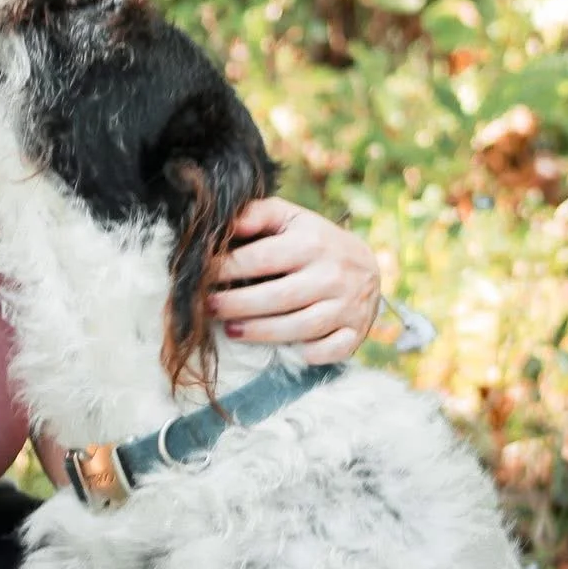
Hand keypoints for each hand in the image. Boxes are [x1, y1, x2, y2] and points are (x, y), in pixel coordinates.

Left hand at [209, 197, 379, 364]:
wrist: (367, 265)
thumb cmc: (313, 241)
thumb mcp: (289, 218)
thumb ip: (257, 215)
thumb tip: (226, 224)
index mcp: (312, 243)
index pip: (261, 258)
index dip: (226, 268)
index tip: (201, 275)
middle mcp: (332, 275)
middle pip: (278, 297)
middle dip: (237, 305)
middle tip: (207, 308)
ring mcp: (347, 306)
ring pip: (300, 327)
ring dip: (261, 332)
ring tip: (231, 330)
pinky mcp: (356, 332)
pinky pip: (330, 350)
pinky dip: (307, 353)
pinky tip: (281, 352)